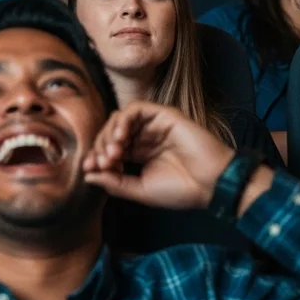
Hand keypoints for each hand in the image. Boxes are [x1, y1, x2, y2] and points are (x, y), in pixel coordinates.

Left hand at [81, 101, 234, 209]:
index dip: (96, 157)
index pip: (108, 149)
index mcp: (138, 154)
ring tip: (114, 152)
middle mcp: (143, 137)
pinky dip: (123, 120)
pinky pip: (135, 109)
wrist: (212, 185)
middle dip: (101, 147)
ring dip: (110, 134)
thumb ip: (114, 182)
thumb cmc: (181, 190)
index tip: (89, 168)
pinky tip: (121, 137)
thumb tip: (87, 176)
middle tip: (102, 162)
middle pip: (110, 133)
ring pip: (119, 119)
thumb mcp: (141, 190)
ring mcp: (153, 125)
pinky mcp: (163, 115)